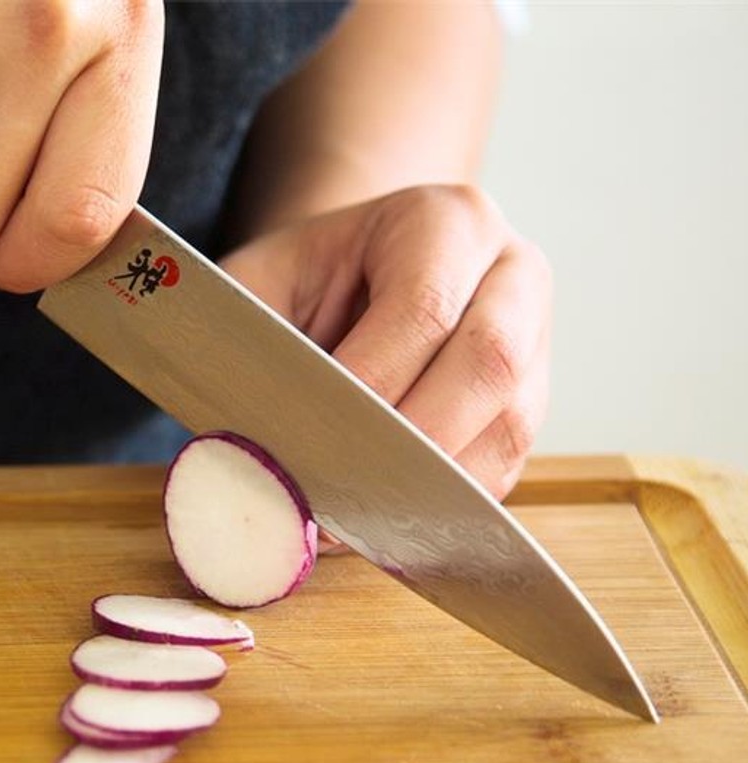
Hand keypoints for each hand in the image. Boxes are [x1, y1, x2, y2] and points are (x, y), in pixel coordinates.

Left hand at [221, 185, 551, 499]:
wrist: (345, 281)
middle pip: (489, 365)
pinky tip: (383, 524)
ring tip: (351, 517)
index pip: (423, 308)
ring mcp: (535, 343)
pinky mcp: (527, 408)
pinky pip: (502, 468)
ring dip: (428, 485)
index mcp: (443, 223)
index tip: (310, 437)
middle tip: (337, 491)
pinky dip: (441, 507)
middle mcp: (510, 274)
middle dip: (408, 441)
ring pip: (507, 426)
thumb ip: (247, 348)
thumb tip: (243, 450)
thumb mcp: (255, 286)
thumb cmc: (298, 284)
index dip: (367, 383)